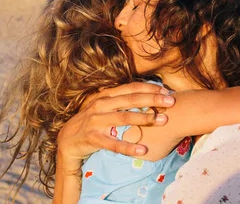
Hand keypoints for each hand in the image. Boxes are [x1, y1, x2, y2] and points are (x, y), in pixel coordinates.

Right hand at [57, 82, 174, 162]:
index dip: (149, 88)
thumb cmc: (92, 121)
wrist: (68, 140)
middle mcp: (101, 105)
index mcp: (105, 95)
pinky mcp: (94, 138)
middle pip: (130, 100)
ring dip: (145, 118)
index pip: (130, 88)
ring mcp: (96, 121)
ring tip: (163, 120)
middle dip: (153, 99)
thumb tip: (145, 94)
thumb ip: (120, 100)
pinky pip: (114, 144)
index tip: (166, 91)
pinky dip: (128, 147)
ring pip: (124, 118)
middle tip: (171, 101)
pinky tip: (142, 150)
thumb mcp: (104, 106)